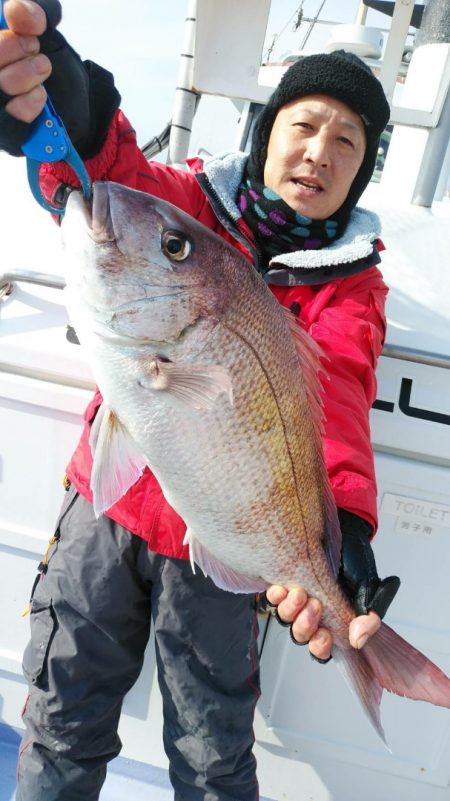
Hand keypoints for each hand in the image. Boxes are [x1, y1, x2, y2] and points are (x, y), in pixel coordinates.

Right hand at [0, 0, 119, 158]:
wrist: (83, 106)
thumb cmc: (58, 67)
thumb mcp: (49, 34)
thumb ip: (35, 14)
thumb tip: (20, 11)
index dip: (7, 35)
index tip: (31, 31)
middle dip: (13, 48)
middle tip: (35, 50)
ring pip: (0, 85)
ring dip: (25, 74)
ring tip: (42, 69)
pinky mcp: (5, 131)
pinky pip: (11, 116)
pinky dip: (29, 103)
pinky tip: (40, 96)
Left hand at [264, 510, 399, 660]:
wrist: (346, 529)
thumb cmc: (357, 561)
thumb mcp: (372, 590)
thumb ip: (370, 617)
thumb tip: (357, 640)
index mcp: (333, 622)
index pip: (321, 648)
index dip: (319, 649)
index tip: (324, 637)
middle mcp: (312, 614)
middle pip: (300, 636)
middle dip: (304, 627)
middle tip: (314, 608)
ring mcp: (296, 598)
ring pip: (284, 618)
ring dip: (289, 610)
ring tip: (299, 594)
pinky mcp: (283, 580)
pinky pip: (271, 597)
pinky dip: (274, 596)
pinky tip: (281, 589)